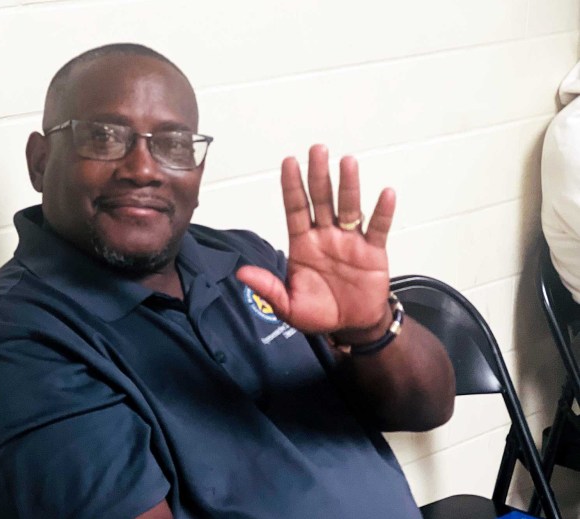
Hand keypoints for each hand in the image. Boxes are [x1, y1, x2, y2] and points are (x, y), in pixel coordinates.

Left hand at [236, 144, 394, 339]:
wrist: (351, 327)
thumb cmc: (319, 313)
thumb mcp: (288, 305)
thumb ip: (267, 287)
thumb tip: (241, 273)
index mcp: (303, 244)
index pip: (295, 209)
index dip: (292, 186)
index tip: (289, 162)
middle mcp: (326, 236)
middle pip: (321, 200)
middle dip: (319, 175)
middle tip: (317, 149)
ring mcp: (350, 241)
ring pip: (349, 207)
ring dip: (348, 185)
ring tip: (347, 162)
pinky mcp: (373, 252)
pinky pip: (378, 228)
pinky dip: (383, 212)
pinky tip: (386, 194)